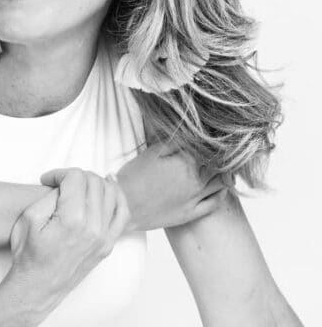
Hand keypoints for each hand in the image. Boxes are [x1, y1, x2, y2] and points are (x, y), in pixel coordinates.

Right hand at [4, 169, 128, 315]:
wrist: (38, 286)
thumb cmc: (30, 254)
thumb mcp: (29, 218)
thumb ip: (50, 195)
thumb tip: (64, 184)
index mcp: (72, 220)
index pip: (76, 177)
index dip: (59, 173)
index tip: (48, 180)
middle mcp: (94, 228)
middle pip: (95, 181)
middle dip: (76, 175)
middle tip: (61, 183)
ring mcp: (104, 237)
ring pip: (111, 192)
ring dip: (95, 182)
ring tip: (79, 186)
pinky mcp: (108, 244)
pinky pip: (123, 213)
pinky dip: (117, 196)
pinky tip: (107, 188)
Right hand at [103, 143, 229, 230]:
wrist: (123, 206)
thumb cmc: (133, 178)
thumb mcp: (151, 152)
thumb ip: (174, 142)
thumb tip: (190, 136)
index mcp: (186, 162)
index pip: (209, 147)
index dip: (212, 141)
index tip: (214, 136)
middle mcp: (196, 180)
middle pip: (218, 164)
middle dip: (220, 156)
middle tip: (219, 149)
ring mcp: (195, 198)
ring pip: (221, 183)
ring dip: (225, 173)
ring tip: (222, 166)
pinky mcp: (191, 213)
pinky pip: (215, 202)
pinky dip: (222, 193)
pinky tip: (221, 187)